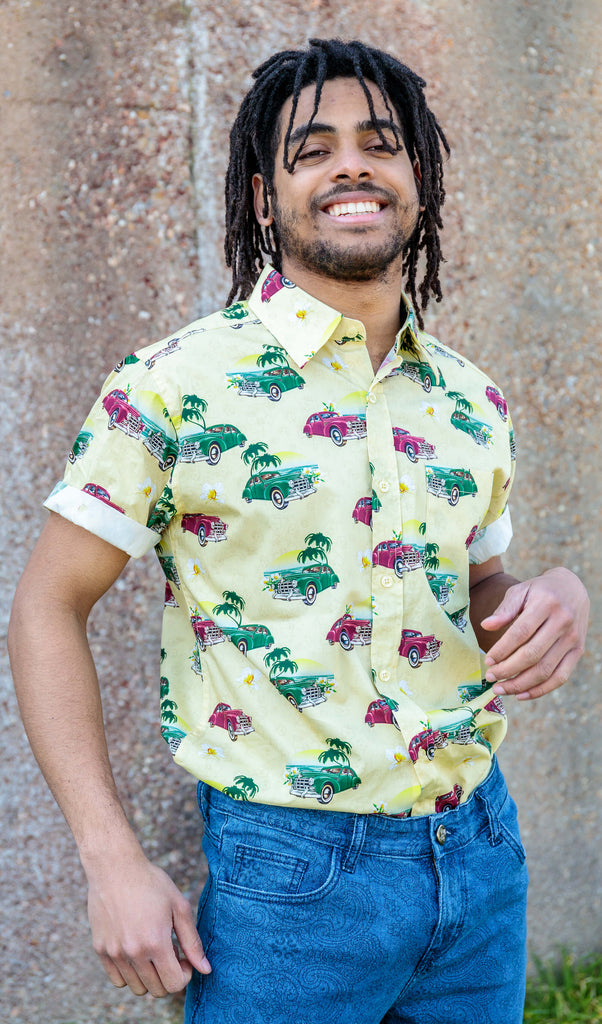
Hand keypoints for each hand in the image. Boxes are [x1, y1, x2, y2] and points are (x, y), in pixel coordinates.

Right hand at [87, 852, 210, 996]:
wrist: (115, 867)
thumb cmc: (151, 883)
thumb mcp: (178, 906)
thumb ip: (192, 941)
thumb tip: (205, 969)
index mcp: (155, 942)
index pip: (173, 985)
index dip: (184, 975)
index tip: (183, 958)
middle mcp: (133, 953)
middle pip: (156, 990)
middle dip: (168, 976)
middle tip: (170, 952)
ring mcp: (114, 953)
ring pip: (136, 988)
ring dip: (149, 976)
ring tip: (152, 950)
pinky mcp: (100, 950)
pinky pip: (117, 980)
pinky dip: (130, 974)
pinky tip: (136, 951)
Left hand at [481, 567, 588, 699]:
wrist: (573, 588)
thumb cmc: (540, 590)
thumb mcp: (521, 590)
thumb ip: (504, 609)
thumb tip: (486, 626)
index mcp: (546, 604)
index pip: (521, 632)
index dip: (502, 649)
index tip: (488, 661)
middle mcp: (563, 622)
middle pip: (532, 655)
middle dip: (508, 670)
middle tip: (490, 677)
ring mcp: (573, 639)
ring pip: (545, 670)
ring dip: (520, 684)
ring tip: (500, 689)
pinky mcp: (578, 651)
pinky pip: (561, 677)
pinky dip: (541, 690)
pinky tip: (521, 694)